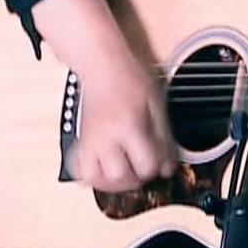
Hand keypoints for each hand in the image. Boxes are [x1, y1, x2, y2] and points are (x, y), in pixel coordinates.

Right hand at [69, 54, 177, 192]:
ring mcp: (90, 140)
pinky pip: (79, 169)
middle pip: (119, 176)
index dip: (160, 167)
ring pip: (95, 177)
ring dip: (112, 183)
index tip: (163, 161)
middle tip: (143, 168)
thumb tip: (168, 166)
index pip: (146, 164)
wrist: (102, 64)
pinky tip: (105, 171)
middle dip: (136, 179)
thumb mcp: (156, 103)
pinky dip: (92, 176)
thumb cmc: (130, 79)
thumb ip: (164, 136)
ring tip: (125, 174)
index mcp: (128, 125)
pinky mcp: (81, 141)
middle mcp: (106, 136)